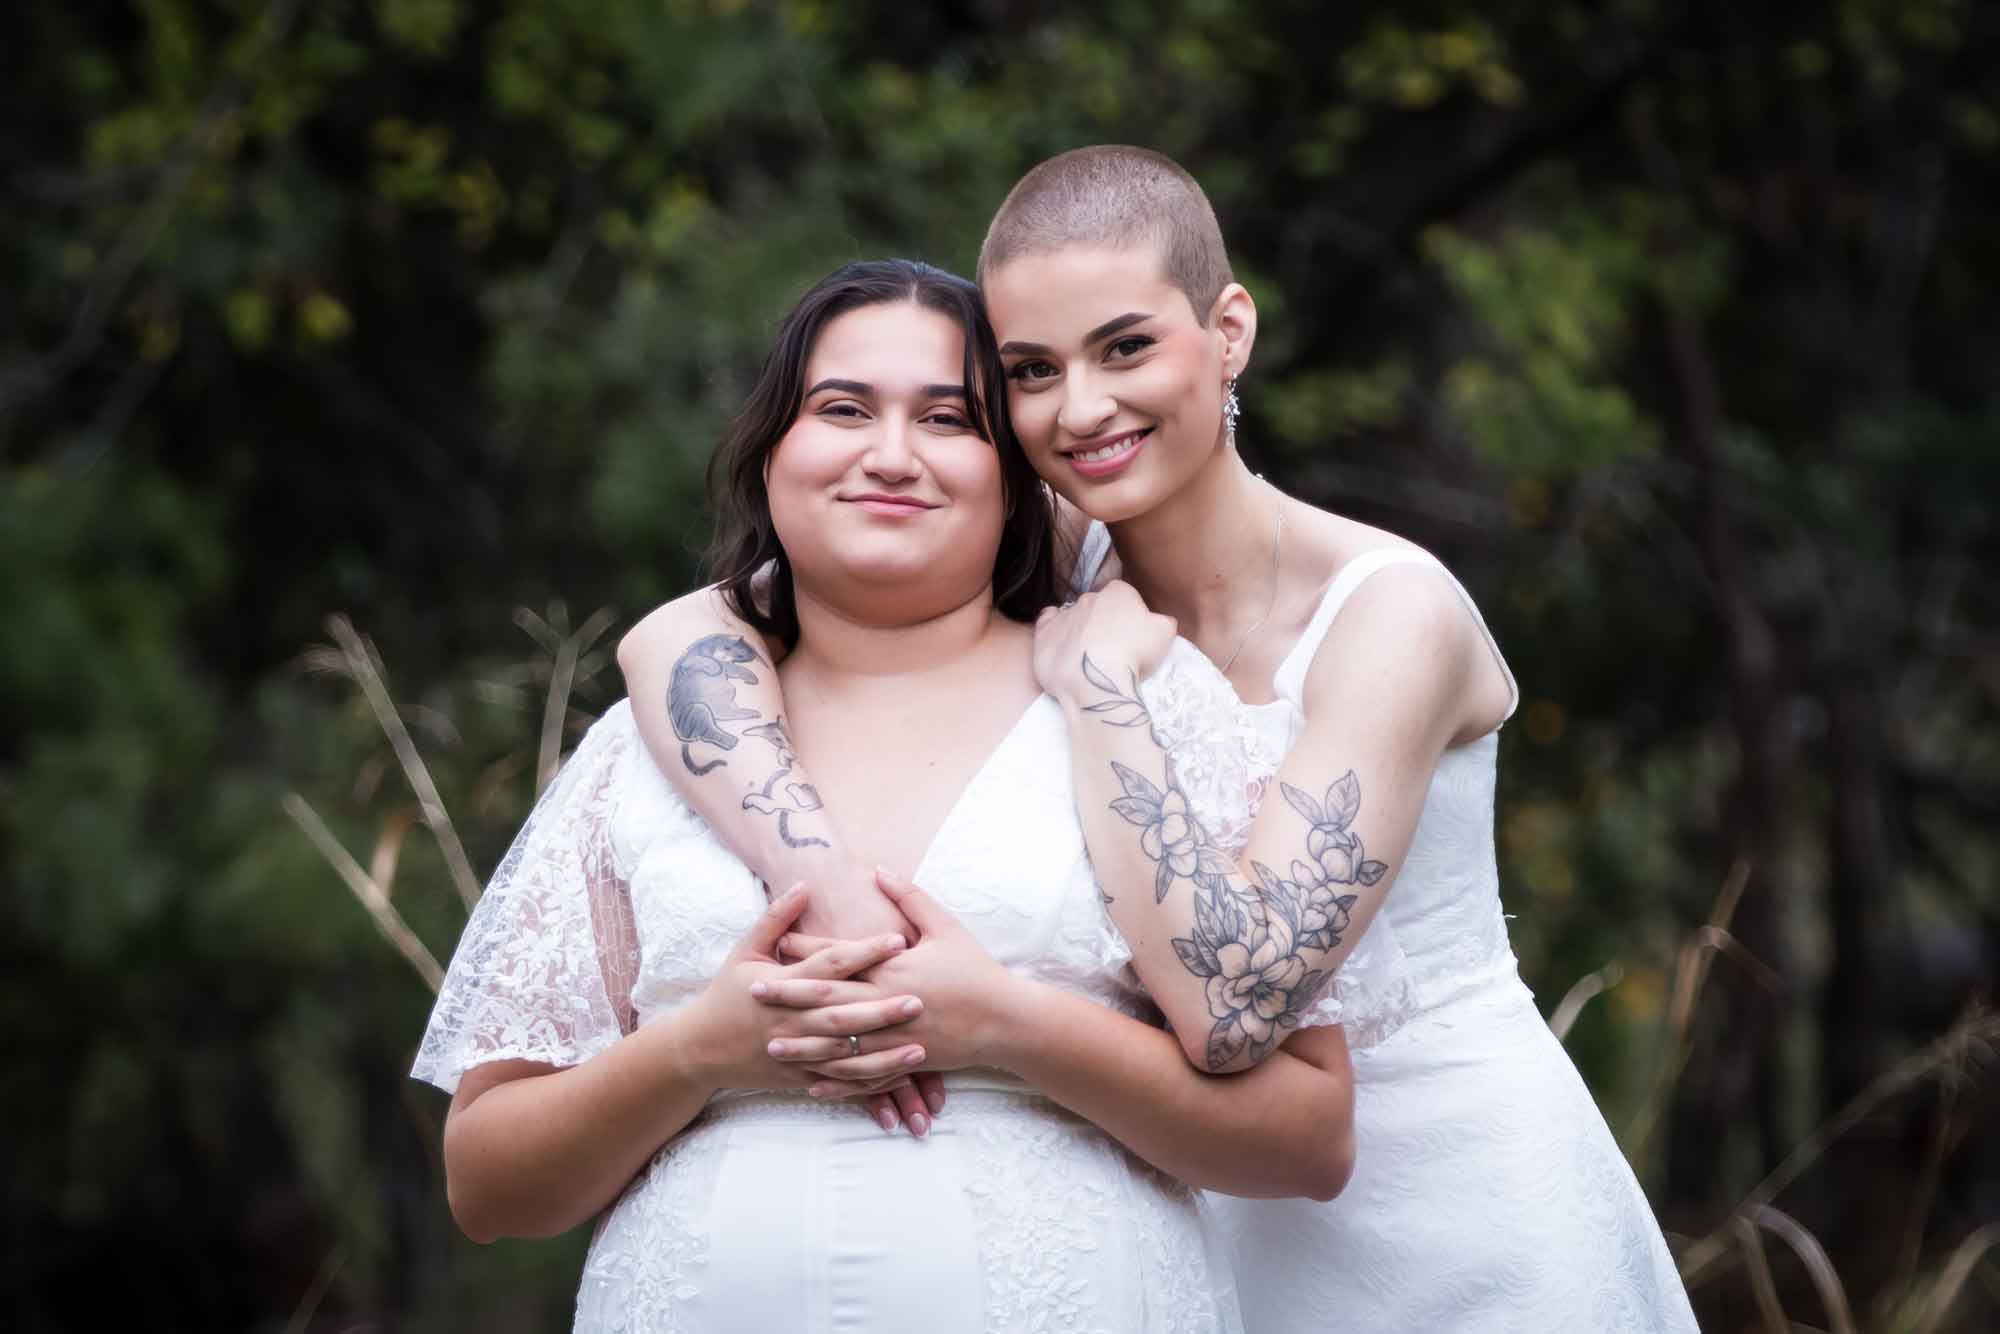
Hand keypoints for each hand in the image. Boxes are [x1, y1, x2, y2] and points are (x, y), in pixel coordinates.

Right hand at [683, 885, 925, 1093]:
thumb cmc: (726, 993)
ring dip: (883, 1054)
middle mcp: (790, 1021)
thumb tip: (804, 883)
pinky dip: (869, 1083)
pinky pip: (840, 1083)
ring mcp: (795, 1054)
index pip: (829, 965)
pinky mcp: (799, 1078)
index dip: (864, 952)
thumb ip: (776, 918)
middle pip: (842, 1014)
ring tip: (920, 1047)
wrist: (699, 1049)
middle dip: (881, 1009)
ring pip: (845, 1056)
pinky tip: (898, 1076)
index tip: (899, 939)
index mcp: (780, 984)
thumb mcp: (745, 951)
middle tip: (919, 999)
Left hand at [770, 870, 1019, 1099]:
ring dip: (803, 1044)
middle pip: (828, 1000)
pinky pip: (862, 1074)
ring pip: (839, 1045)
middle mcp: (887, 1005)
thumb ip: (909, 898)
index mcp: (893, 969)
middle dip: (789, 996)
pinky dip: (836, 1080)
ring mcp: (894, 1038)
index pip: (840, 958)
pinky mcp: (903, 1062)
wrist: (1005, 1020)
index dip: (806, 952)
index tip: (775, 946)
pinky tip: (811, 1082)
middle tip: (753, 993)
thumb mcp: (944, 926)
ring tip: (771, 1044)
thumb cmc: (974, 970)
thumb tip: (878, 870)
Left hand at [1032, 580, 1177, 704]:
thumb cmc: (1133, 655)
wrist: (1094, 680)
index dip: (1129, 617)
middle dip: (1104, 622)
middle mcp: (1089, 597)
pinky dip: (1054, 629)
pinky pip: (1047, 622)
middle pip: (1099, 607)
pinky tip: (1062, 642)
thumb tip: (1157, 620)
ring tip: (1088, 656)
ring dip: (1081, 630)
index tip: (1132, 637)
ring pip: (1074, 616)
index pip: (1125, 597)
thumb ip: (1162, 620)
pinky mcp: (1044, 633)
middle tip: (1112, 649)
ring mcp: (1064, 614)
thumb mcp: (1164, 634)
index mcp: (1119, 592)